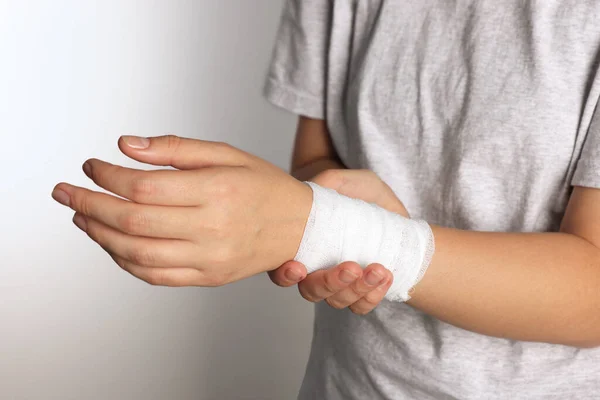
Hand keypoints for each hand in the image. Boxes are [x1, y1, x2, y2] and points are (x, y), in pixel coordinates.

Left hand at [51, 135, 312, 285]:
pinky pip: (155, 276)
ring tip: (83, 216)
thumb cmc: (264, 186)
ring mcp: (210, 258)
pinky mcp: (208, 277)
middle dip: (89, 204)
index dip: (108, 176)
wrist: (299, 226)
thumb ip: (176, 149)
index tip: (92, 166)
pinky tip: (112, 243)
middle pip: (132, 222)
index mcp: (217, 191)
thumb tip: (127, 146)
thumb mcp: (227, 154)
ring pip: (137, 254)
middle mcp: (212, 228)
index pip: (144, 187)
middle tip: (66, 191)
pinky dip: (125, 261)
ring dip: (100, 235)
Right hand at [269, 169, 408, 313]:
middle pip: (310, 290)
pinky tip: (386, 277)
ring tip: (379, 269)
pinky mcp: (361, 292)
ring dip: (358, 288)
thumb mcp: (348, 181)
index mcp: (303, 245)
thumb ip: (328, 182)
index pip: (282, 269)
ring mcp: (339, 284)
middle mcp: (315, 270)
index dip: (285, 273)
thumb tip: (312, 187)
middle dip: (330, 282)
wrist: (392, 211)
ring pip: (337, 301)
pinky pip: (361, 306)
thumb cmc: (362, 194)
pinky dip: (373, 295)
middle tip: (351, 267)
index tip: (299, 267)